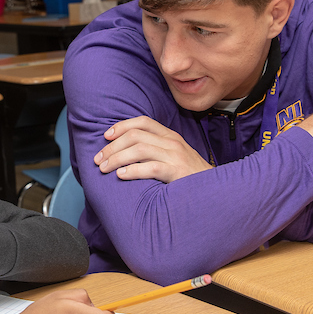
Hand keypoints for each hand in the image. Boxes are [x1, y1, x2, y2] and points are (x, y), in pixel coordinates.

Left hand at [94, 116, 212, 182]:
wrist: (214, 191)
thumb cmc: (189, 176)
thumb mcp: (174, 155)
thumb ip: (155, 148)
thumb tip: (126, 150)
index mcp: (170, 135)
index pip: (142, 122)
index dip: (121, 126)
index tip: (106, 136)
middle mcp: (172, 142)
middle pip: (135, 136)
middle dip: (112, 147)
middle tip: (98, 159)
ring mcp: (175, 156)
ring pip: (139, 150)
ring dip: (116, 158)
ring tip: (104, 168)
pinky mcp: (177, 172)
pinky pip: (150, 168)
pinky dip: (132, 171)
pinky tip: (121, 176)